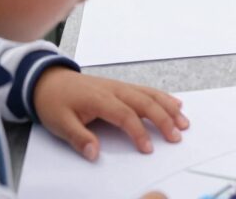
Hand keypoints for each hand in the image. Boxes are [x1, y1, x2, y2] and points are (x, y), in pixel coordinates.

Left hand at [32, 67, 188, 161]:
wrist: (51, 81)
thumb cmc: (55, 102)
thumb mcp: (59, 123)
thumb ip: (79, 138)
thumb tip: (95, 153)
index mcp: (101, 99)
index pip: (126, 116)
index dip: (139, 132)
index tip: (148, 148)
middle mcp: (116, 90)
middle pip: (146, 103)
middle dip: (164, 120)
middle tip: (176, 136)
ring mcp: (121, 86)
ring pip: (151, 95)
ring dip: (169, 108)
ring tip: (183, 121)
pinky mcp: (123, 87)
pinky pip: (147, 90)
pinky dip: (164, 97)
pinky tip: (175, 103)